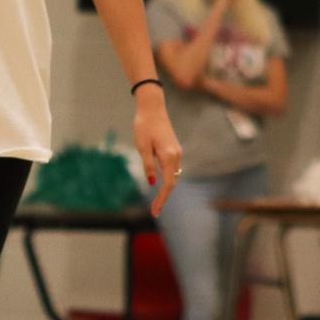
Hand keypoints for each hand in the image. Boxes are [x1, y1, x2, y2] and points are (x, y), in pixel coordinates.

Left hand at [134, 84, 181, 216]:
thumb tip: (153, 183)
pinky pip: (173, 168)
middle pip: (172, 183)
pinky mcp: (174, 149)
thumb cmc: (144, 126)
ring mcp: (177, 152)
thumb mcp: (142, 147)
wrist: (152, 108)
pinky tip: (160, 184)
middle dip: (164, 198)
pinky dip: (168, 179)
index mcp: (169, 156)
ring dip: (167, 189)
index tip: (155, 212)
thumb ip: (149, 165)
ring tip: (157, 202)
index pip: (167, 185)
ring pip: (174, 176)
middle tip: (155, 211)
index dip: (162, 199)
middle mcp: (176, 156)